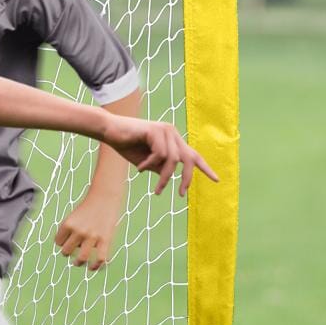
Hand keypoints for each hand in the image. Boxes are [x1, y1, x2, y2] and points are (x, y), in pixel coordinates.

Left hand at [54, 189, 122, 270]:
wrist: (105, 197)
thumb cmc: (88, 208)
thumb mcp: (73, 217)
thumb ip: (69, 232)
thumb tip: (67, 251)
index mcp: (68, 224)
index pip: (58, 242)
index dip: (62, 243)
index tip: (67, 241)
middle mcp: (79, 231)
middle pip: (66, 251)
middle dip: (68, 253)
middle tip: (72, 252)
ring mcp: (92, 236)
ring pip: (81, 258)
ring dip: (78, 263)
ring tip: (78, 262)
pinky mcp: (106, 240)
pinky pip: (100, 259)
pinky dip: (96, 266)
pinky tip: (93, 268)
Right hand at [102, 115, 216, 195]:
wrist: (109, 130)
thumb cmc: (125, 144)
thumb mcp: (146, 161)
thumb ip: (160, 167)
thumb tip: (171, 176)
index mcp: (171, 139)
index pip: (193, 154)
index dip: (205, 167)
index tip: (216, 180)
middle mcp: (171, 132)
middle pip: (189, 158)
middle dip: (187, 178)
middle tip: (181, 194)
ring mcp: (165, 130)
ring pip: (173, 160)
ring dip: (164, 177)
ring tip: (155, 189)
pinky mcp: (156, 130)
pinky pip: (160, 154)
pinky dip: (149, 164)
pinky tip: (139, 167)